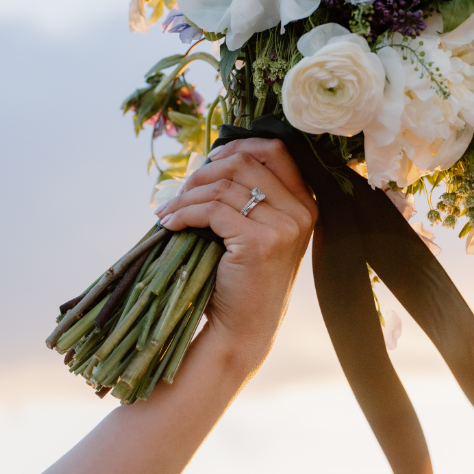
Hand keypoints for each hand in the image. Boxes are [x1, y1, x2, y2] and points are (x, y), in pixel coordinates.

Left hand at [154, 138, 317, 376]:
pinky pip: (212, 210)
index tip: (209, 159)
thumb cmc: (243, 279)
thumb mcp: (258, 230)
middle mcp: (301, 212)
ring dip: (187, 195)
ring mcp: (284, 227)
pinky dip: (184, 213)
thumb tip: (213, 157)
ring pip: (225, 186)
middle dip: (204, 172)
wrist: (244, 329)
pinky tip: (170, 224)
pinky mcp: (260, 242)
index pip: (277, 150)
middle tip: (180, 191)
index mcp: (305, 203)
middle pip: (246, 162)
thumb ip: (249, 195)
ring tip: (168, 211)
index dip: (238, 145)